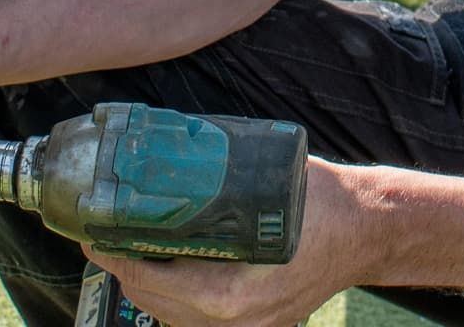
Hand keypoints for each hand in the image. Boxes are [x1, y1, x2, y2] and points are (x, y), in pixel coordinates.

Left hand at [86, 157, 377, 326]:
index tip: (95, 233)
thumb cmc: (321, 202)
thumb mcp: (261, 181)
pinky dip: (177, 296)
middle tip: (108, 235)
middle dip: (124, 268)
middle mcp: (234, 321)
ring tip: (133, 249)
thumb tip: (163, 152)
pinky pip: (199, 320)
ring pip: (172, 316)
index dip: (113, 254)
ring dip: (148, 285)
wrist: (368, 230)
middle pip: (152, 302)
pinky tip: (172, 268)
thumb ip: (212, 179)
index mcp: (228, 292)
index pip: (148, 279)